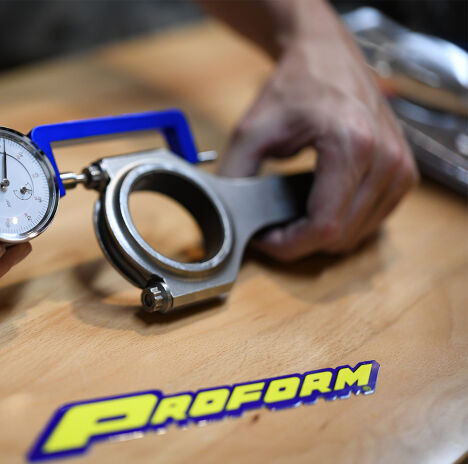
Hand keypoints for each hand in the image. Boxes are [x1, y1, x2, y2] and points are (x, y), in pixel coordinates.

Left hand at [217, 2, 418, 260]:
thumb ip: (235, 175)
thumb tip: (223, 215)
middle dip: (301, 242)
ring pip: (358, 234)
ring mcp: (401, 167)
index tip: (264, 238)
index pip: (325, 225)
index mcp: (352, 145)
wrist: (325, 54)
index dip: (289, 244)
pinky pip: (372, 220)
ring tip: (291, 217)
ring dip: (322, 235)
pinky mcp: (404, 173)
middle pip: (342, 236)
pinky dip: (343, 223)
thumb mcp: (252, 130)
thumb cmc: (294, 85)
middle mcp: (386, 159)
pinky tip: (316, 208)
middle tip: (271, 228)